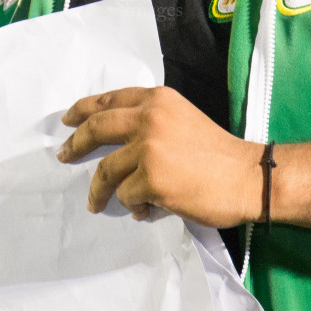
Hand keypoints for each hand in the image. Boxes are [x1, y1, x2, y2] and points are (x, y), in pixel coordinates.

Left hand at [57, 86, 263, 228]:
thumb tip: (116, 145)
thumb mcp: (182, 119)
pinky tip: (145, 210)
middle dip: (75, 143)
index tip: (68, 120)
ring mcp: (149, 148)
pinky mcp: (151, 179)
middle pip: (96, 127)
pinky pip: (126, 196)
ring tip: (96, 202)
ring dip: (98, 190)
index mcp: (158, 99)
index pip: (109, 100)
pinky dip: (132, 206)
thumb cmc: (218, 152)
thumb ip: (152, 121)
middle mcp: (150, 117)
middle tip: (63, 155)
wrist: (247, 176)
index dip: (83, 109)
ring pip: (106, 170)